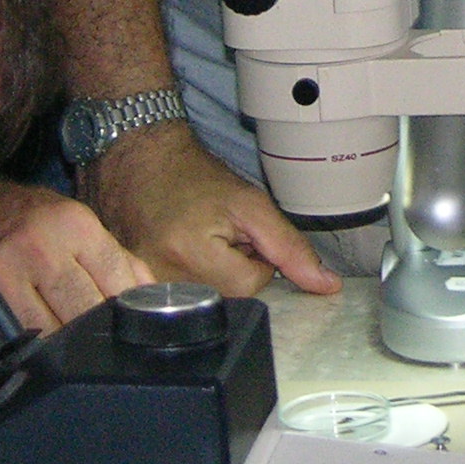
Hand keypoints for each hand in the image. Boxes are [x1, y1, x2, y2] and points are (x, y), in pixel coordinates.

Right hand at [0, 167, 151, 330]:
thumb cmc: (34, 218)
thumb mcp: (80, 225)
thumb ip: (120, 261)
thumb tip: (156, 298)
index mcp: (74, 225)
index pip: (116, 281)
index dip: (128, 310)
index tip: (130, 324)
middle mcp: (42, 247)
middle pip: (86, 312)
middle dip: (98, 330)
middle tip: (102, 341)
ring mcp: (8, 273)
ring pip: (54, 332)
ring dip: (68, 345)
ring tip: (73, 347)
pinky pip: (21, 335)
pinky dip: (37, 345)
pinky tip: (43, 346)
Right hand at [85, 123, 338, 297]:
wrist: (143, 162)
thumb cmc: (195, 179)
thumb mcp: (251, 204)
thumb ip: (290, 247)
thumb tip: (326, 285)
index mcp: (192, 254)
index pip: (252, 284)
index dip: (256, 258)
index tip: (239, 233)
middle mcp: (163, 277)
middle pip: (229, 297)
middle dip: (235, 269)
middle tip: (218, 235)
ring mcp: (146, 285)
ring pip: (209, 301)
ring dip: (215, 276)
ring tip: (200, 242)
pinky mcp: (137, 287)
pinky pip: (184, 299)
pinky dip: (194, 280)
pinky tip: (185, 254)